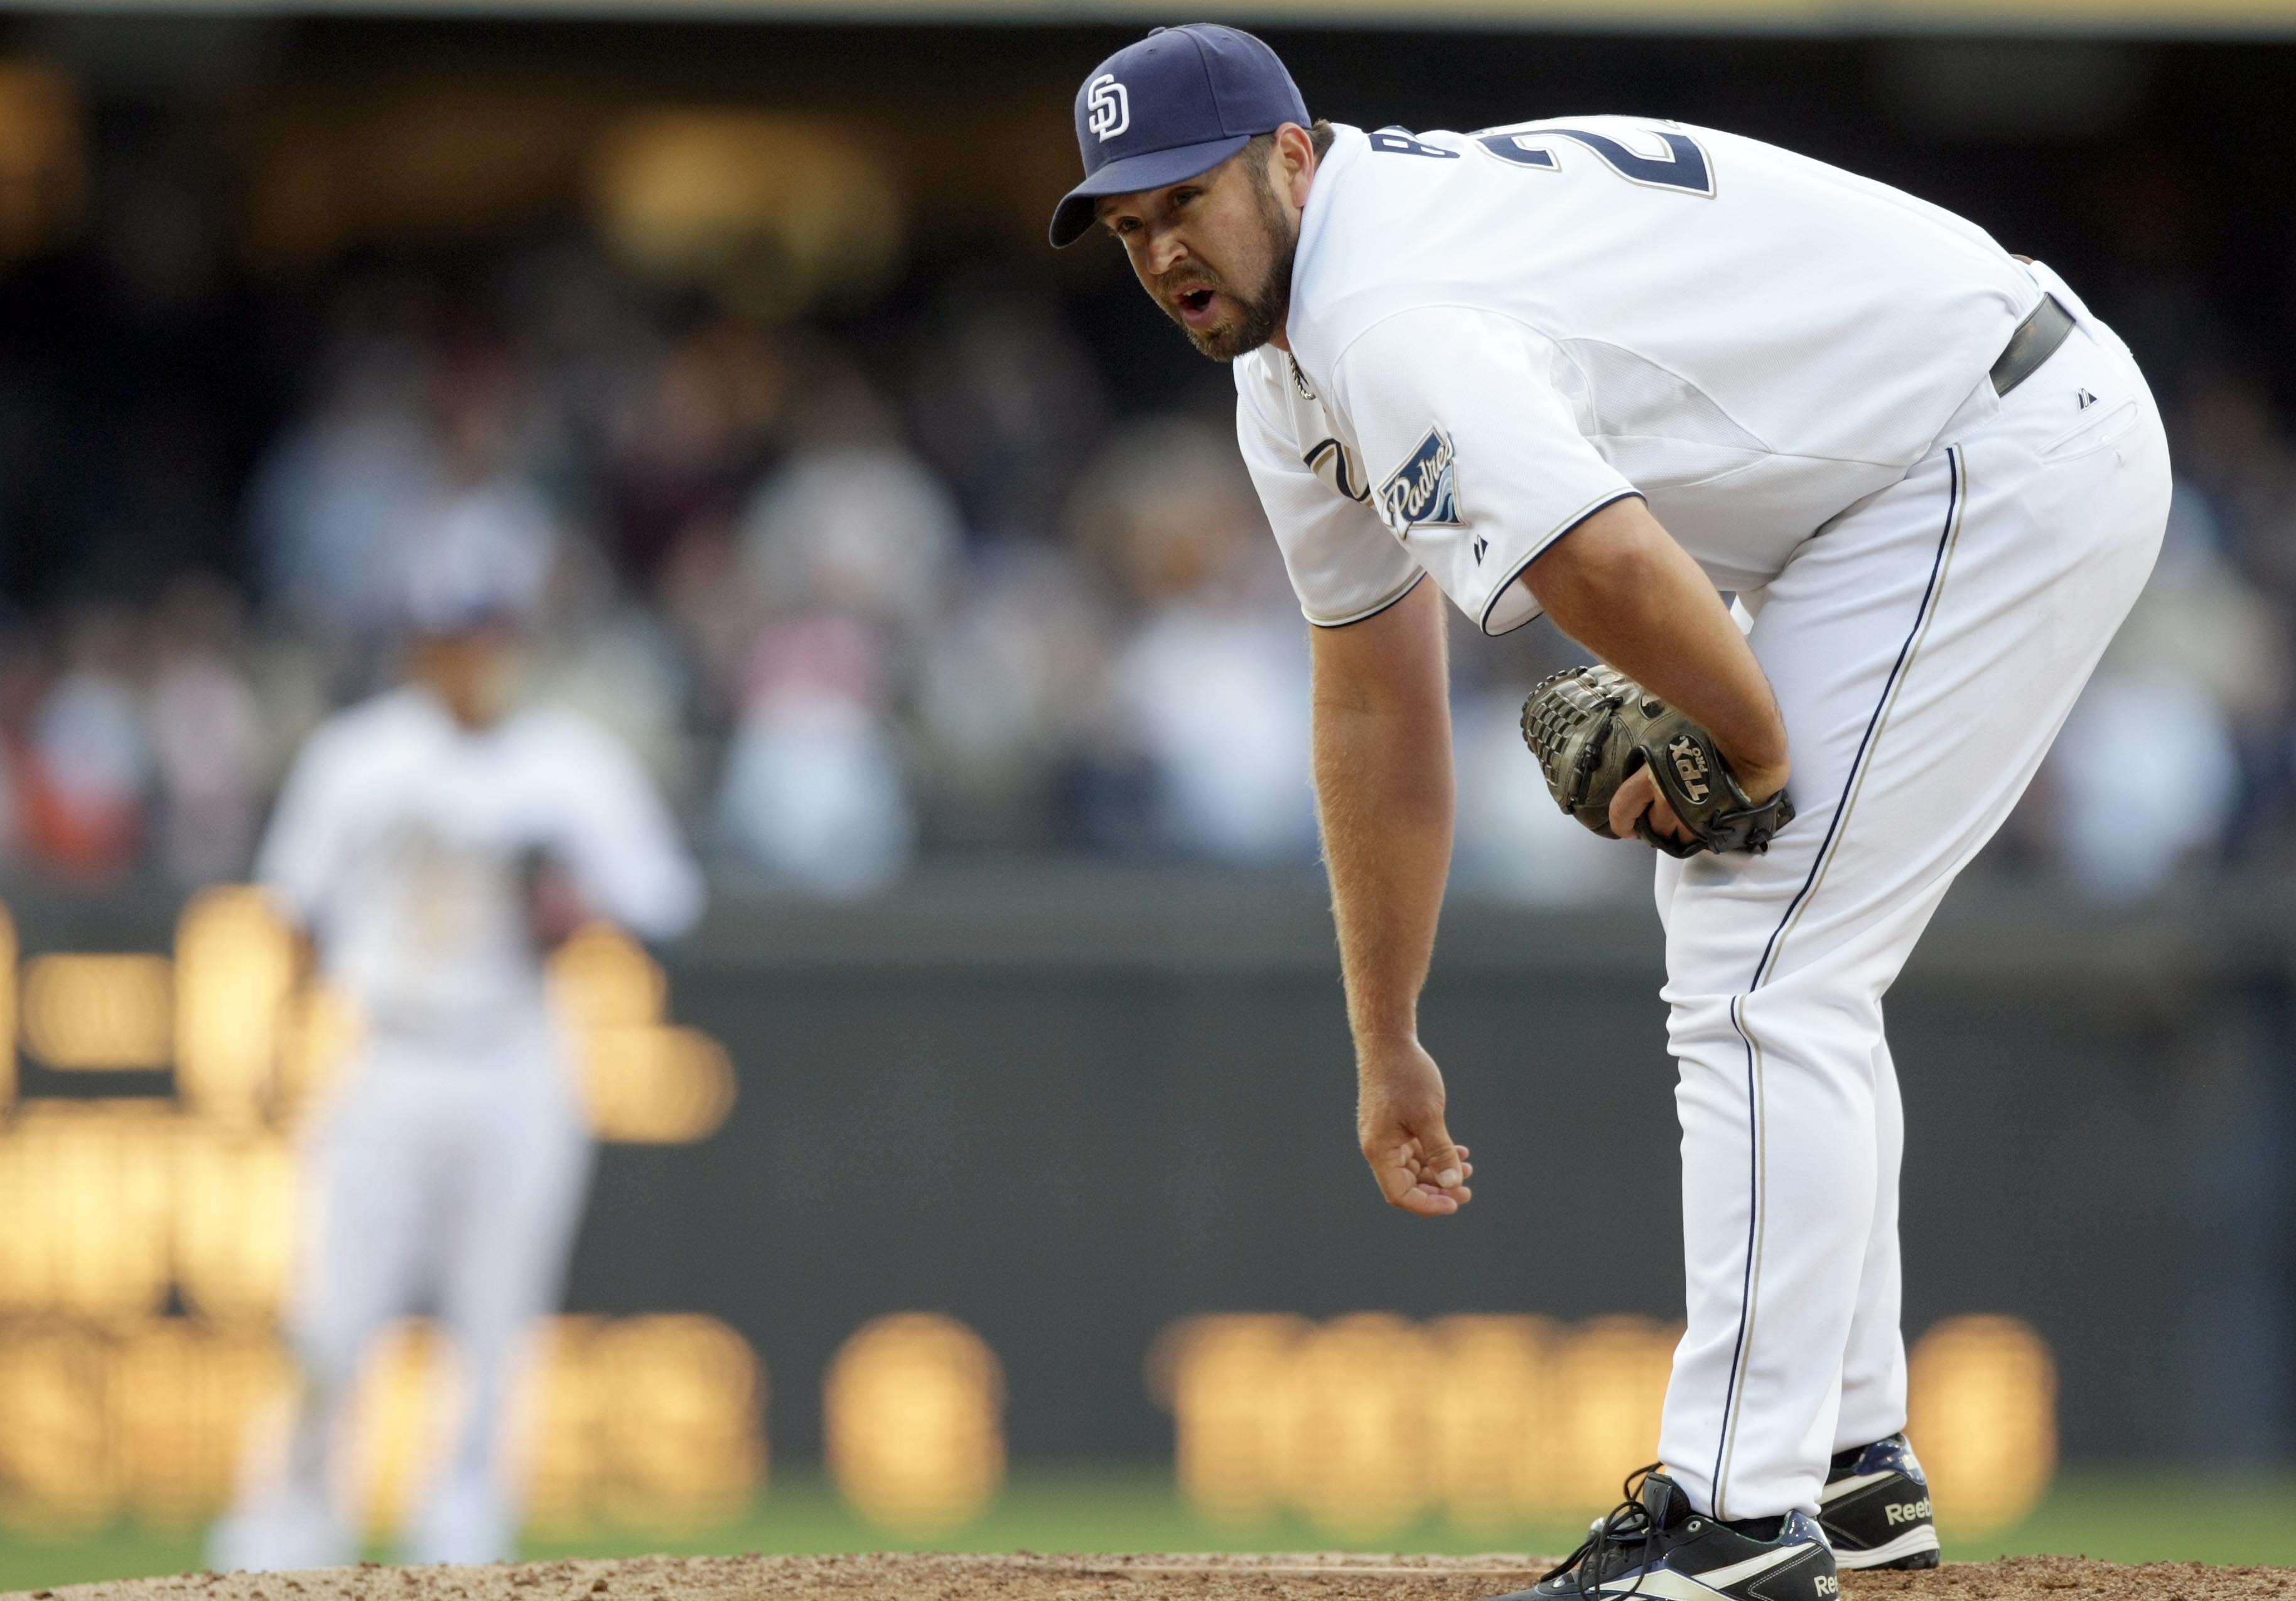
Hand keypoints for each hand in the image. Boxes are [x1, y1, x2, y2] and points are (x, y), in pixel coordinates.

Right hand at [1357, 1038, 1473, 1216]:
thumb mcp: (1428, 1116)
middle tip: (1467, 1191)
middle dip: (1438, 1190)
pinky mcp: (1396, 1126)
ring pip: (1414, 1168)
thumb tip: (1452, 1183)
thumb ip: (1440, 1152)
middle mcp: (1380, 1147)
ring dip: (1440, 1172)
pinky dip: (1436, 1154)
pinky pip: (1416, 1150)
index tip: (1455, 1202)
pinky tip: (1459, 1150)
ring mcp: (1387, 1137)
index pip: (1401, 1193)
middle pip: (1408, 1184)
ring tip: (1468, 1169)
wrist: (1389, 1042)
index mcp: (1380, 1149)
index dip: (1427, 1204)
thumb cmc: (1405, 1076)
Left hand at [1608, 755, 1790, 848]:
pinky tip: (1706, 822)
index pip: (1622, 808)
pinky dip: (1699, 834)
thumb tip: (1646, 764)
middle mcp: (1666, 801)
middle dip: (1657, 826)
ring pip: (1676, 838)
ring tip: (1691, 818)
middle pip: (1653, 828)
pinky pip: (1698, 839)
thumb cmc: (1714, 735)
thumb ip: (1658, 758)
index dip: (1621, 824)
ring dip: (1680, 832)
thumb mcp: (1673, 741)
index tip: (1627, 830)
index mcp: (1651, 777)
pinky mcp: (1711, 826)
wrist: (1752, 748)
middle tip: (1667, 818)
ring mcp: (1689, 817)